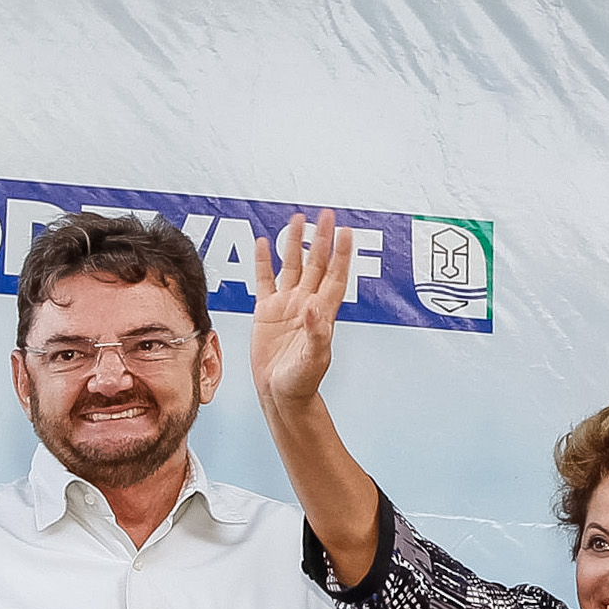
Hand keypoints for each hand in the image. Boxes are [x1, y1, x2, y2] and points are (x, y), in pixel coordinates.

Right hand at [249, 212, 353, 409]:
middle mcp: (306, 303)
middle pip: (316, 263)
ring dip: (294, 243)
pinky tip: (263, 243)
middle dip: (321, 239)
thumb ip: (315, 333)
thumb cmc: (302, 381)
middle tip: (325, 215)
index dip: (341, 254)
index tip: (346, 232)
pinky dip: (263, 261)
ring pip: (292, 265)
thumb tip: (312, 306)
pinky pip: (265, 280)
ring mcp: (286, 305)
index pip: (334, 275)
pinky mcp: (266, 311)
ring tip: (297, 220)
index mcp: (322, 313)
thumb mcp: (313, 359)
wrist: (281, 393)